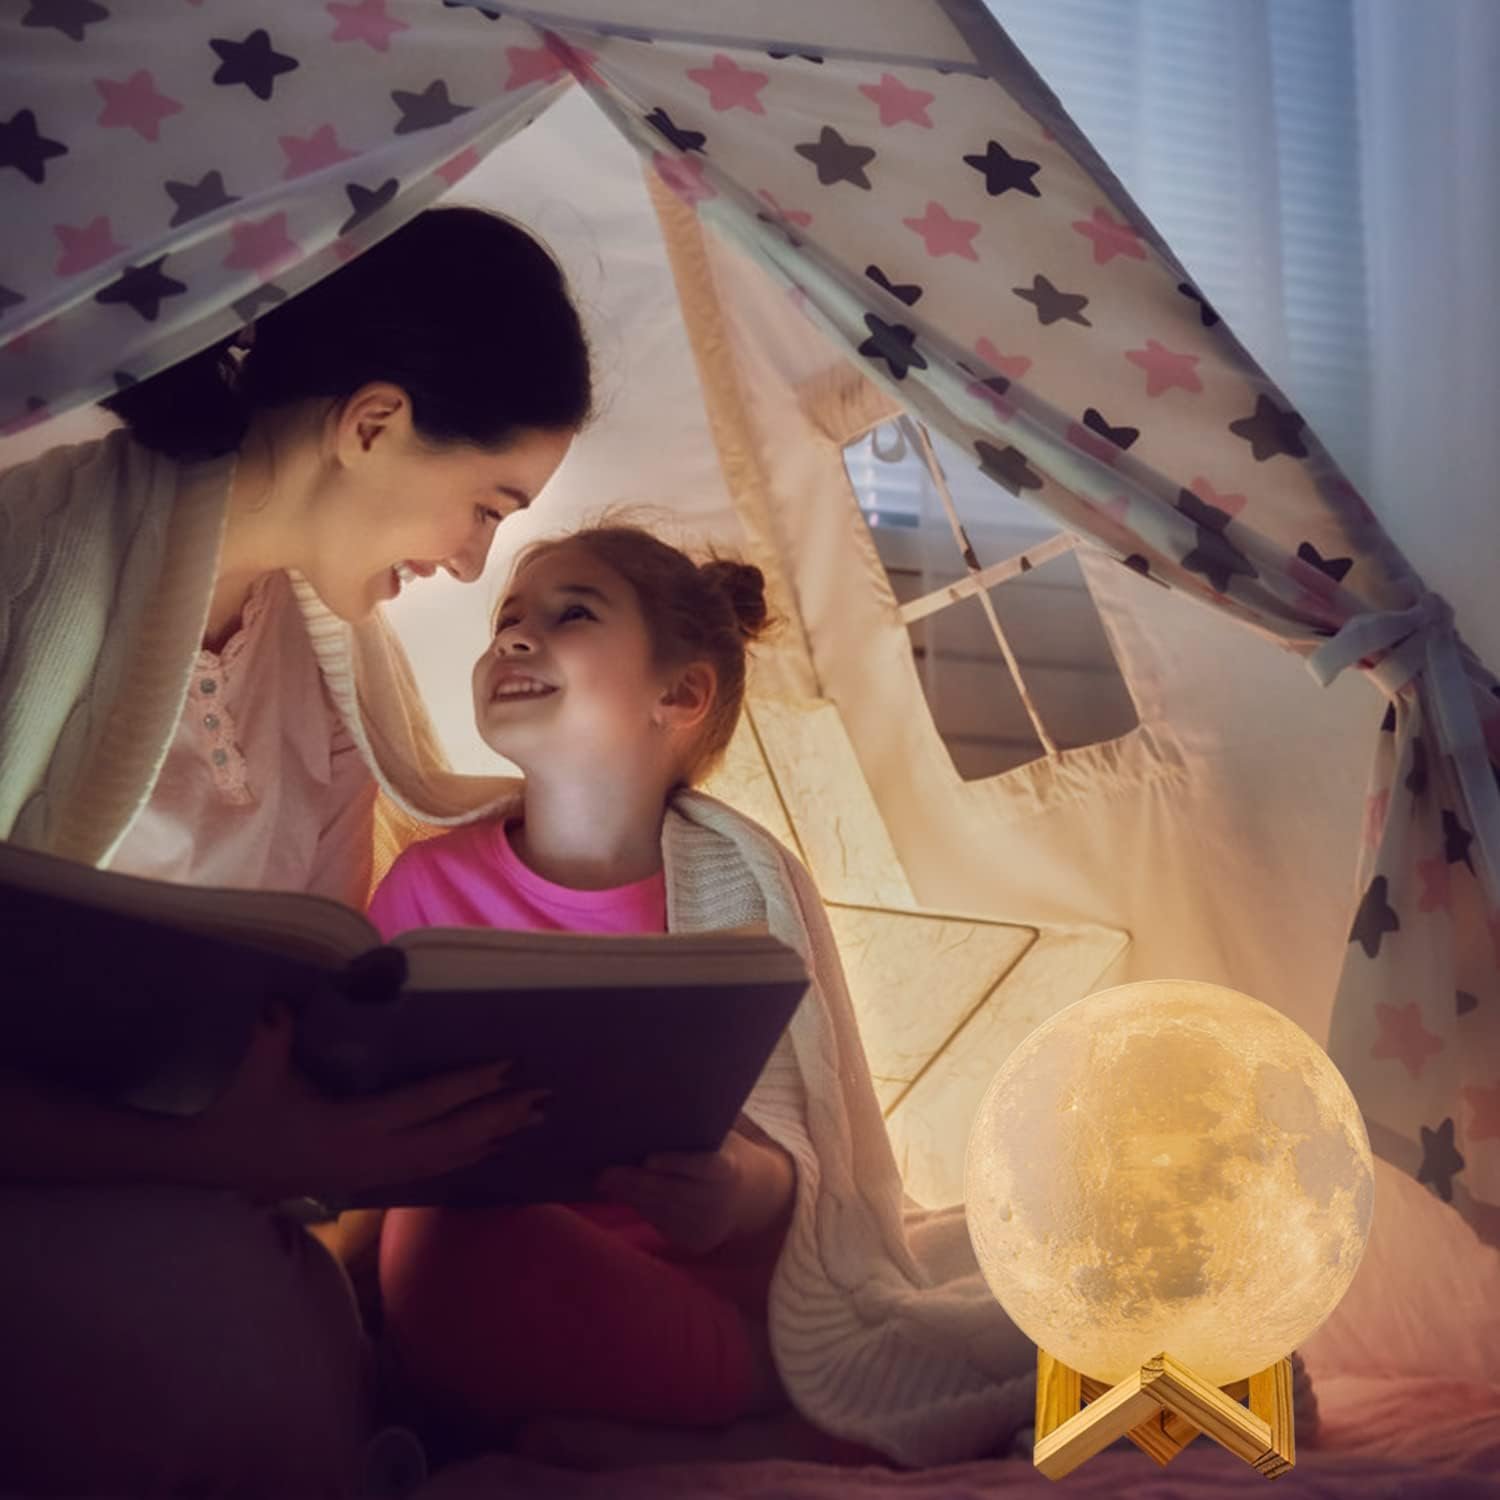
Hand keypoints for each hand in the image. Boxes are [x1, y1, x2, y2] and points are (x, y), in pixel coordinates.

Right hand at [195, 1005, 545, 1200]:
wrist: (210, 1170)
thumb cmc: (236, 1118)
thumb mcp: (253, 1075)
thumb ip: (272, 1035)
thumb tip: (281, 998)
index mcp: (352, 1129)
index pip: (424, 1105)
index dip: (468, 1086)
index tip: (507, 1067)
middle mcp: (373, 1156)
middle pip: (451, 1138)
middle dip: (499, 1117)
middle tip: (544, 1098)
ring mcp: (372, 1173)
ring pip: (446, 1159)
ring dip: (491, 1138)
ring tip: (532, 1120)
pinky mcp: (368, 1179)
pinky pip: (431, 1170)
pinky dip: (466, 1156)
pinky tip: (490, 1146)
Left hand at [596, 1128, 793, 1255]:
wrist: (755, 1197)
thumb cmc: (727, 1152)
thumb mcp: (723, 1136)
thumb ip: (699, 1124)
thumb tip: (658, 1095)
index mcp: (730, 1169)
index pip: (705, 1167)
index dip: (677, 1164)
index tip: (648, 1158)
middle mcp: (721, 1200)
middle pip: (673, 1192)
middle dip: (636, 1182)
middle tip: (605, 1172)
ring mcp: (708, 1225)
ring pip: (662, 1211)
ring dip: (631, 1196)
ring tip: (605, 1180)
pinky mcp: (696, 1241)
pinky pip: (662, 1224)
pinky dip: (641, 1208)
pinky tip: (623, 1193)